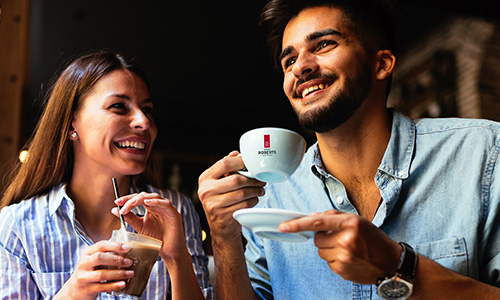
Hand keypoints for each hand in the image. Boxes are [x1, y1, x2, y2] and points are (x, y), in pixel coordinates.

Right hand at [55, 241, 133, 299]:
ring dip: (118, 273)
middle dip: (116, 259)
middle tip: (129, 262)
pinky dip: (114, 285)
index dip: (115, 245)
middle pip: (99, 258)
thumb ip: (106, 254)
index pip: (100, 245)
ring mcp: (84, 277)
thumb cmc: (89, 271)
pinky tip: (123, 284)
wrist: (75, 289)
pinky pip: (102, 287)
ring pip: (101, 274)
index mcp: (87, 253)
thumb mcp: (93, 260)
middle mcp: (83, 263)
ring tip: (130, 273)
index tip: (128, 248)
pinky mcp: (87, 289)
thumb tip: (127, 249)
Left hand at [113, 192, 185, 262]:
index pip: (138, 198)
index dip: (127, 199)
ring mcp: (167, 208)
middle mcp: (159, 205)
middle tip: (121, 203)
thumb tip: (114, 209)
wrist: (168, 252)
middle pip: (145, 195)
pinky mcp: (174, 213)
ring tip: (131, 203)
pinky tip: (147, 203)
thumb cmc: (156, 239)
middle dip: (132, 198)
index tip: (116, 203)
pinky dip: (156, 202)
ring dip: (141, 199)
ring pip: (154, 197)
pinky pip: (166, 204)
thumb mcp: (139, 227)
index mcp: (151, 207)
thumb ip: (129, 218)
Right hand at [198, 151, 265, 240]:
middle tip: (261, 180)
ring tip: (260, 189)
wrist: (220, 226)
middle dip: (252, 179)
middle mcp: (206, 191)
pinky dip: (253, 200)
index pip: (224, 164)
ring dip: (256, 190)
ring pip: (242, 193)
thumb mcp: (218, 182)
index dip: (241, 162)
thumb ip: (226, 167)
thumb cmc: (221, 200)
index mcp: (205, 178)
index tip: (251, 164)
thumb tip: (236, 154)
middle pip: (236, 179)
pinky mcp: (223, 216)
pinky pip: (244, 204)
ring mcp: (213, 204)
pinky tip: (254, 198)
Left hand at [279, 210, 401, 283]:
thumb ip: (333, 217)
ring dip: (328, 249)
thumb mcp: (357, 220)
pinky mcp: (342, 270)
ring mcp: (344, 257)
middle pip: (317, 238)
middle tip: (339, 238)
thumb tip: (311, 217)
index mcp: (350, 223)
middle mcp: (346, 240)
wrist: (391, 264)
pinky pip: (328, 262)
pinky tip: (350, 258)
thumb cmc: (374, 239)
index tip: (284, 226)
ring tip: (347, 249)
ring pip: (320, 251)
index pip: (317, 222)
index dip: (298, 224)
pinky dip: (334, 259)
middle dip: (323, 237)